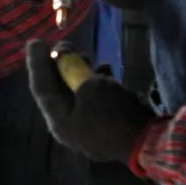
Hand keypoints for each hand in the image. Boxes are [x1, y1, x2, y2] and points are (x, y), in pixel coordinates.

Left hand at [25, 39, 152, 163]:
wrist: (149, 143)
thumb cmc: (114, 113)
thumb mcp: (90, 85)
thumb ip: (73, 69)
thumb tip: (65, 57)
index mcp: (59, 122)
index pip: (41, 88)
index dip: (37, 63)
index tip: (36, 41)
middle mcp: (69, 130)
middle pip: (58, 92)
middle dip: (61, 66)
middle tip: (68, 46)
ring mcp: (89, 132)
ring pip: (78, 95)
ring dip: (81, 73)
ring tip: (88, 57)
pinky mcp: (108, 130)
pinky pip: (95, 103)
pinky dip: (98, 86)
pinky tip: (107, 72)